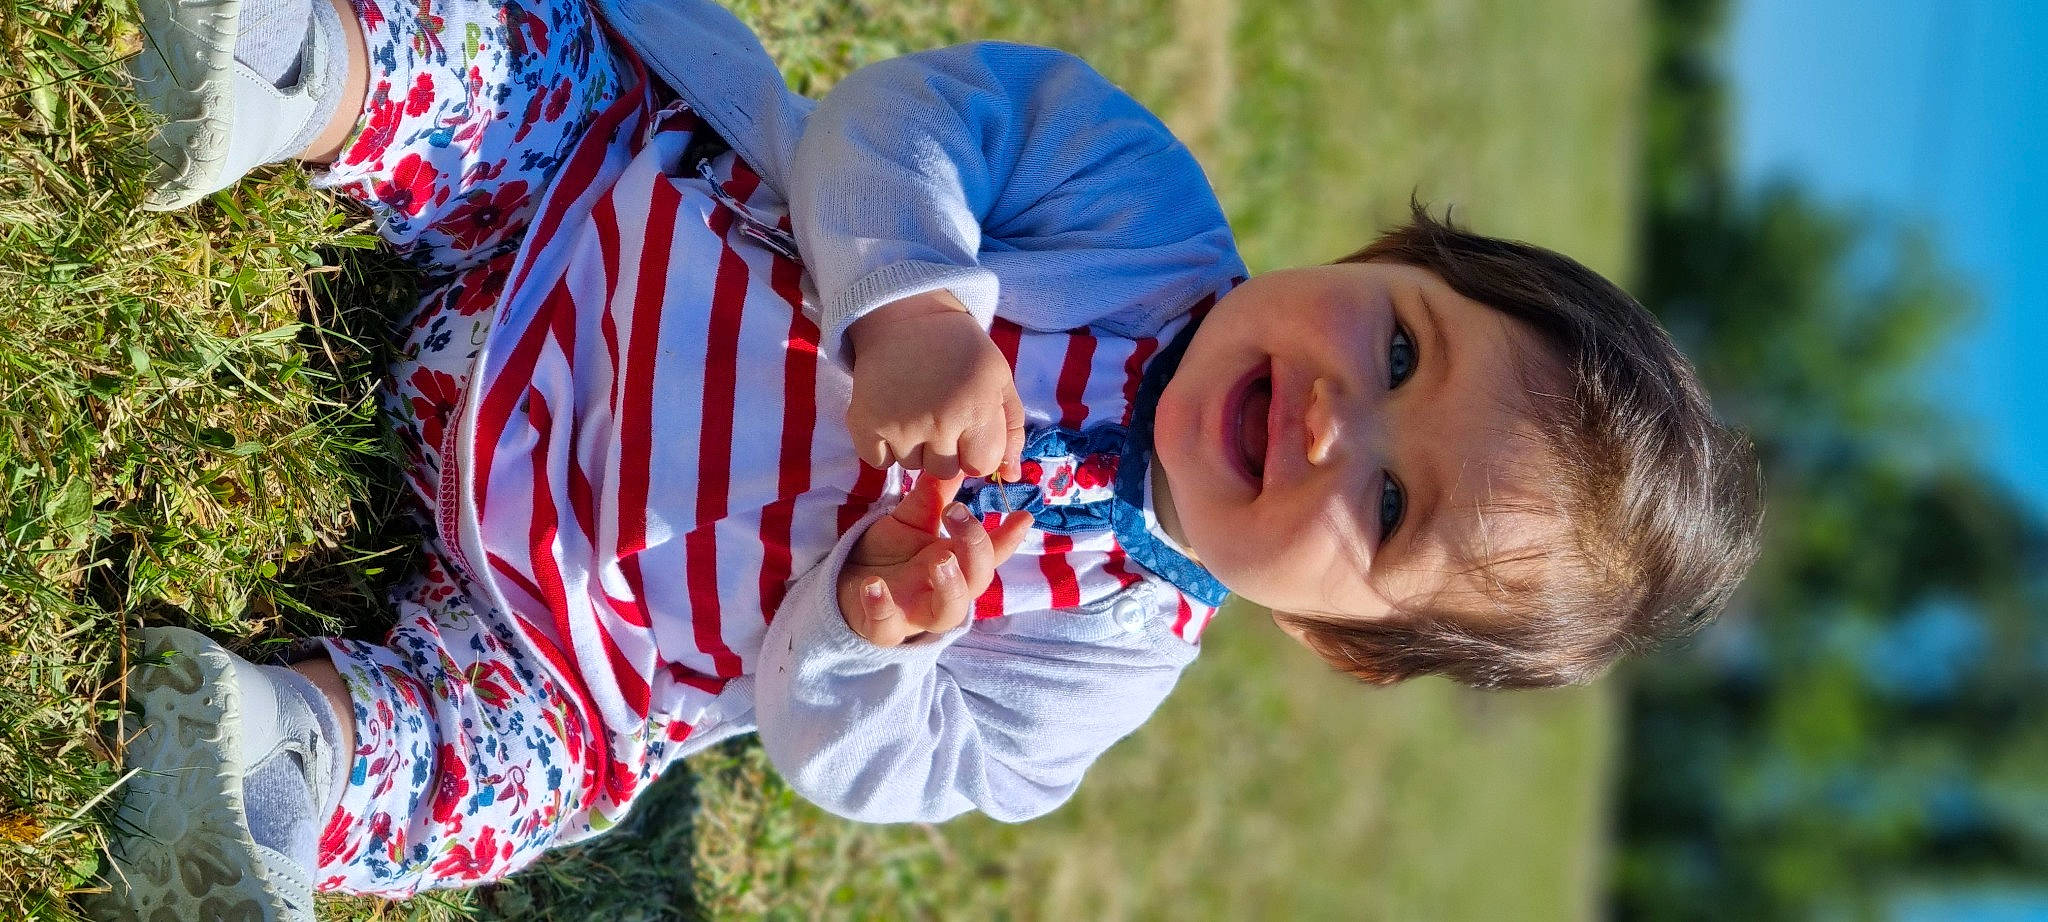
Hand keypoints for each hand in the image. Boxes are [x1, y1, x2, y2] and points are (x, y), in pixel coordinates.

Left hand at [838, 472, 1033, 646]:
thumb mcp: (912, 518)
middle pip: (978, 578)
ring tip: (939, 560)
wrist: (847, 581)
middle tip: (957, 513)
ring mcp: (916, 612)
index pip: (990, 551)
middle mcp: (943, 588)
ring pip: (948, 611)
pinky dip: (882, 608)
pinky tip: (873, 586)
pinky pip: (887, 627)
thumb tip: (960, 459)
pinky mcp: (883, 628)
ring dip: (950, 586)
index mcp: (954, 560)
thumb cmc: (890, 552)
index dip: (1009, 537)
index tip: (1022, 515)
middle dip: (975, 547)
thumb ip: (935, 494)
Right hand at [845, 290, 1025, 480]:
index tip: (968, 429)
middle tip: (939, 415)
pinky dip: (884, 447)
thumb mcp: (999, 380)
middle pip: (945, 471)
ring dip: (915, 447)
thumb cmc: (960, 349)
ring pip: (911, 466)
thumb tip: (1010, 477)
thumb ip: (1010, 431)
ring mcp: (899, 425)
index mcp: (977, 408)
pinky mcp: (865, 423)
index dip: (976, 450)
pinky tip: (892, 417)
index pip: (980, 466)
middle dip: (946, 450)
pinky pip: (879, 461)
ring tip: (915, 410)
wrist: (906, 317)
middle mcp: (939, 421)